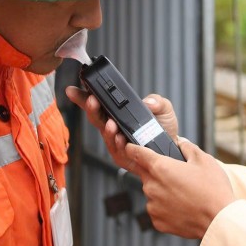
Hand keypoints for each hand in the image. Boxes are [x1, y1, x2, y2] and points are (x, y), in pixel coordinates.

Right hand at [64, 86, 179, 166]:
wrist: (172, 149)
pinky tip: (121, 138)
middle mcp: (113, 127)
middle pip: (96, 117)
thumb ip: (158, 101)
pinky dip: (119, 143)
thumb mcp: (164, 108)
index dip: (83, 96)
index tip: (74, 90)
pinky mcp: (122, 156)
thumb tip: (149, 102)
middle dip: (92, 108)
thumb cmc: (163, 128)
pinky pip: (118, 150)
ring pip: (106, 134)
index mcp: (118, 113)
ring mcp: (116, 142)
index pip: (97, 103)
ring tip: (111, 123)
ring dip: (107, 128)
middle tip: (92, 100)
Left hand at [121, 138, 235, 238]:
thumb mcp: (204, 160)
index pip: (137, 153)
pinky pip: (157, 209)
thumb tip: (180, 142)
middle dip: (158, 172)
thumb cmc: (213, 190)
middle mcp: (152, 186)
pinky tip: (182, 207)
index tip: (130, 147)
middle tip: (178, 176)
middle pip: (146, 174)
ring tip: (184, 194)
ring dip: (162, 191)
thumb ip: (187, 147)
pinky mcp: (157, 221)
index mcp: (160, 167)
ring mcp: (153, 206)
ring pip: (152, 193)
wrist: (219, 220)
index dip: (133, 149)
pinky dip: (165, 208)